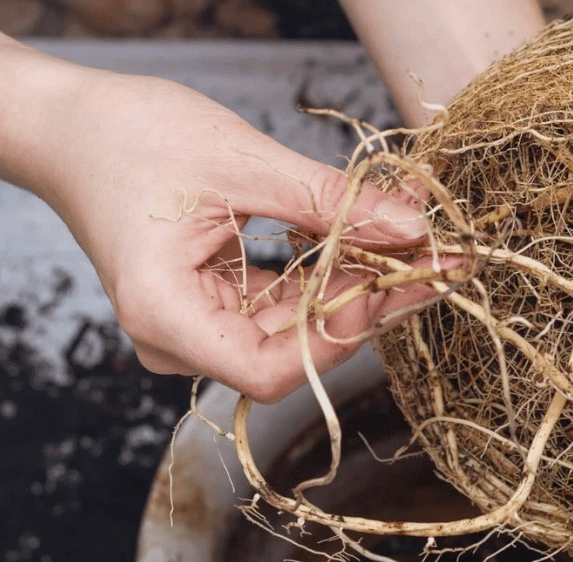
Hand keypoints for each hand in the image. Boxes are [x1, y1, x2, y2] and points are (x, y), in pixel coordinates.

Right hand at [11, 62, 431, 401]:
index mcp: (166, 316)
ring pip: (299, 327)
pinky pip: (286, 303)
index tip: (398, 282)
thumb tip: (415, 228)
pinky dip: (332, 273)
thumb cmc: (132, 136)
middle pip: (296, 350)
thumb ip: (330, 202)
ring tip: (419, 245)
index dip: (343, 335)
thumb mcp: (243, 162)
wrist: (76, 127)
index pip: (271, 369)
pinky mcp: (216, 304)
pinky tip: (376, 241)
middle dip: (372, 303)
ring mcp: (199, 327)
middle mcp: (180, 340)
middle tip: (441, 262)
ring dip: (361, 285)